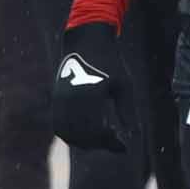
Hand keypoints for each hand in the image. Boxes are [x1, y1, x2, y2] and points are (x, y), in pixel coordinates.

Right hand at [51, 21, 133, 152]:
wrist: (86, 42)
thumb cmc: (110, 63)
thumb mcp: (124, 85)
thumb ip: (127, 111)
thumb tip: (133, 134)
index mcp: (91, 96)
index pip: (98, 132)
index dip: (111, 143)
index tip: (124, 146)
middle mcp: (73, 100)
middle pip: (83, 136)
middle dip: (100, 145)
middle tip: (115, 143)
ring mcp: (61, 100)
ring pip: (69, 135)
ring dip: (84, 143)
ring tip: (101, 140)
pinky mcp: (56, 99)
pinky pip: (59, 127)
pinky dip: (71, 136)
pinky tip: (86, 135)